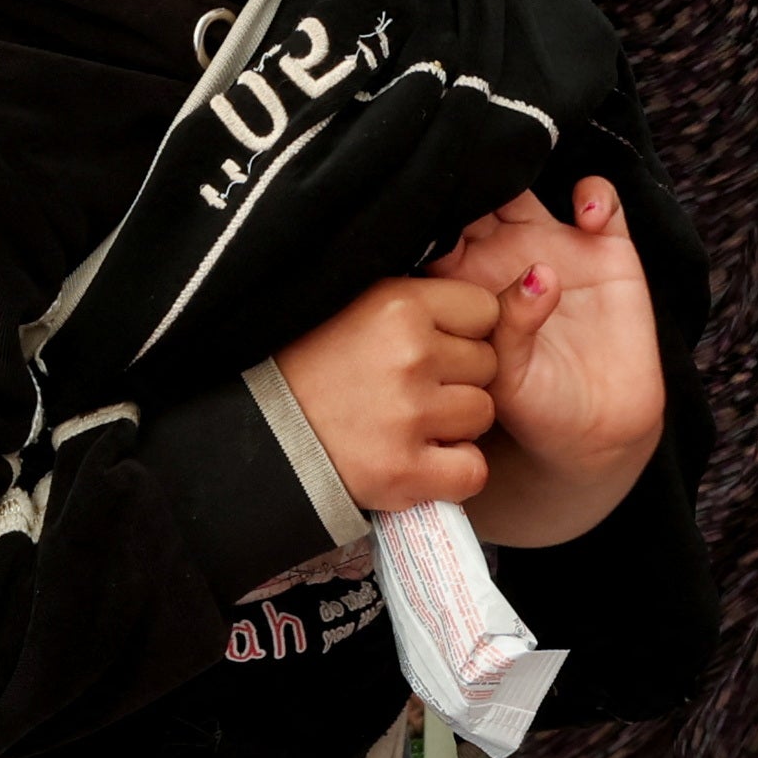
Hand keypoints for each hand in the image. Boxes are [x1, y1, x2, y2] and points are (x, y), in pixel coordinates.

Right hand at [274, 271, 501, 519]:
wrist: (260, 434)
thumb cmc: (310, 363)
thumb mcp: (355, 304)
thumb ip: (416, 295)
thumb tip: (497, 286)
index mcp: (398, 303)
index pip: (483, 309)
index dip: (462, 330)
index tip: (431, 344)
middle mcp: (410, 354)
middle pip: (488, 363)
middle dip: (460, 376)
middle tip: (412, 386)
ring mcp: (409, 415)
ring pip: (482, 414)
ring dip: (456, 423)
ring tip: (410, 420)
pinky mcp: (405, 470)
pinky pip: (472, 469)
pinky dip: (453, 471)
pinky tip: (421, 457)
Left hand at [431, 179, 661, 546]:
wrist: (596, 432)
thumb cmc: (536, 407)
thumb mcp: (509, 378)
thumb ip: (511, 327)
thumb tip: (538, 275)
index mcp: (470, 278)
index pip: (443, 227)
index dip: (439, 207)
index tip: (441, 192)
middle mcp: (507, 253)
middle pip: (482, 195)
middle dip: (477, 174)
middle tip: (481, 165)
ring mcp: (557, 245)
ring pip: (529, 185)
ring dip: (525, 169)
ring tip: (530, 187)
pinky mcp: (607, 249)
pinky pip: (601, 201)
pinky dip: (596, 194)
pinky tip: (590, 216)